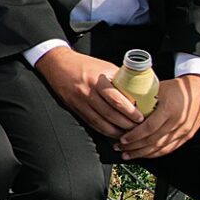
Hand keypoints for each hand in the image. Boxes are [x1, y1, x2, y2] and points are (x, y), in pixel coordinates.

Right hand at [34, 45, 150, 140]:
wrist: (58, 64)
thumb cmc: (84, 64)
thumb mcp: (104, 66)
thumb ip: (120, 79)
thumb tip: (140, 89)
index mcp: (97, 80)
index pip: (116, 100)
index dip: (130, 112)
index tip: (140, 117)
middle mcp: (88, 93)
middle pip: (111, 115)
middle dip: (127, 125)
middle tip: (139, 129)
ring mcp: (81, 103)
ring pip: (102, 124)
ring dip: (117, 132)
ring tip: (130, 135)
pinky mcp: (77, 110)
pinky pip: (94, 125)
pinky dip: (106, 132)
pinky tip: (115, 134)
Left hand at [120, 70, 199, 160]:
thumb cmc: (177, 87)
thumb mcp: (159, 88)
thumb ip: (143, 98)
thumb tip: (123, 104)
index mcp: (169, 109)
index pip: (149, 127)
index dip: (135, 135)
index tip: (122, 138)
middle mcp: (178, 123)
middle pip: (153, 141)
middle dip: (134, 147)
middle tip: (119, 148)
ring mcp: (184, 132)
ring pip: (161, 148)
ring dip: (143, 154)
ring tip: (128, 155)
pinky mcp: (186, 137)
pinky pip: (169, 149)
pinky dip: (155, 154)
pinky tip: (144, 155)